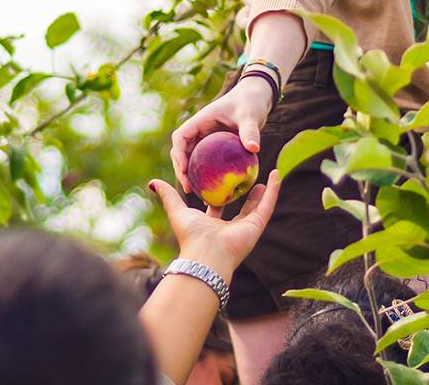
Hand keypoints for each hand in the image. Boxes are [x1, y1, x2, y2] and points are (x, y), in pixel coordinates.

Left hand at [147, 170, 281, 277]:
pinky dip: (273, 190)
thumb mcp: (177, 211)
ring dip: (264, 191)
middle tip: (248, 174)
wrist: (207, 254)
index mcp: (212, 226)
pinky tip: (276, 174)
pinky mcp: (257, 226)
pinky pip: (268, 205)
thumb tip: (153, 182)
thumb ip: (168, 197)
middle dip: (245, 192)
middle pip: (241, 208)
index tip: (223, 177)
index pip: (218, 208)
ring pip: (258, 206)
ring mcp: (245, 228)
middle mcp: (230, 228)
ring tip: (269, 174)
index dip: (220, 193)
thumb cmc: (191, 236)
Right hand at [169, 79, 274, 192]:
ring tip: (198, 194)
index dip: (178, 154)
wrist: (256, 99)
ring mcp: (206, 139)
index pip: (181, 137)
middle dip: (181, 170)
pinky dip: (207, 176)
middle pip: (182, 151)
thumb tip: (254, 148)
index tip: (184, 170)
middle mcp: (199, 130)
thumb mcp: (250, 116)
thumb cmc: (251, 103)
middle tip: (188, 188)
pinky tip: (216, 192)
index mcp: (201, 120)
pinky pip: (207, 163)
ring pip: (192, 159)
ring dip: (192, 175)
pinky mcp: (214, 148)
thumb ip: (250, 131)